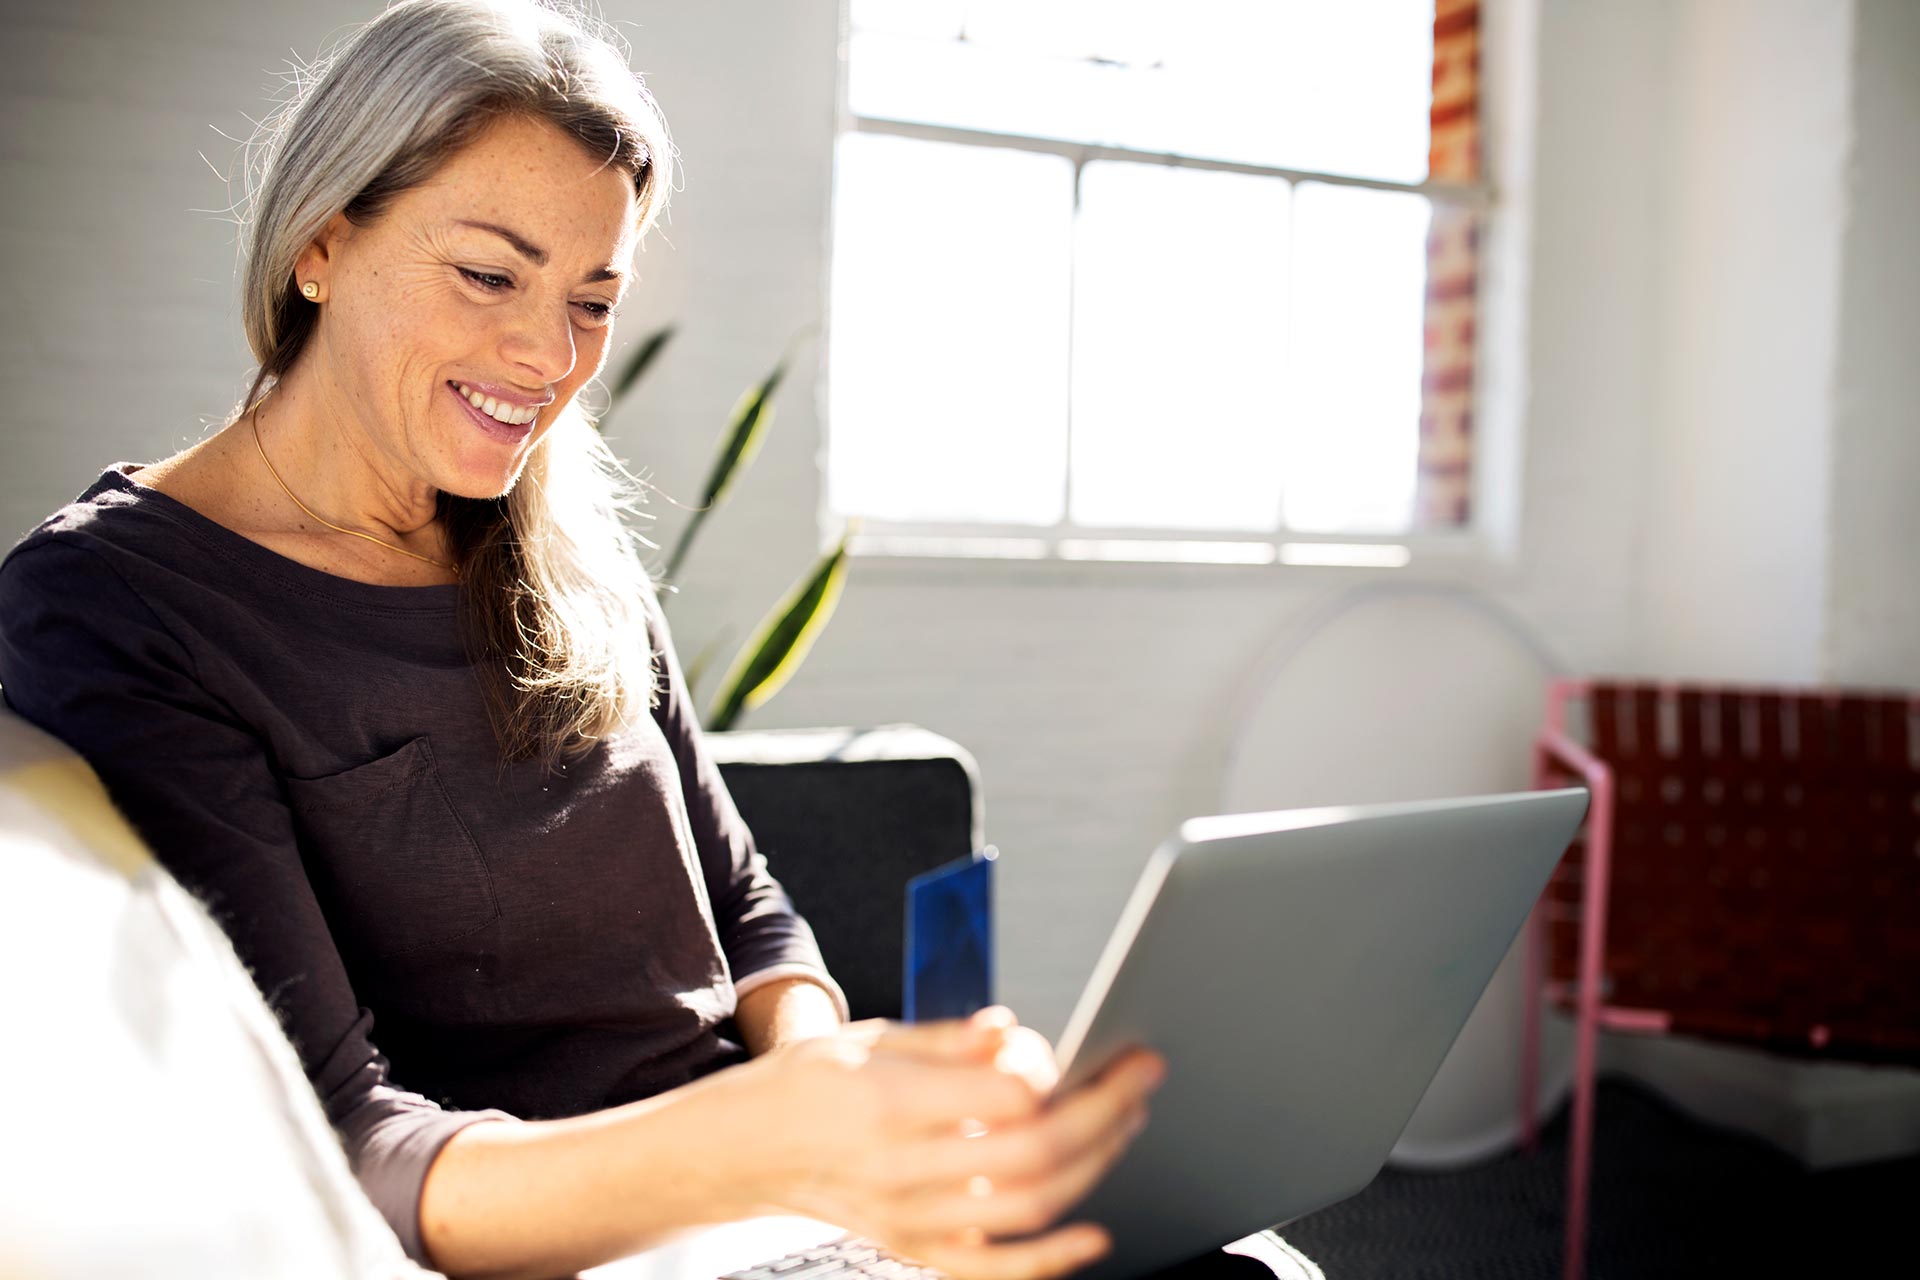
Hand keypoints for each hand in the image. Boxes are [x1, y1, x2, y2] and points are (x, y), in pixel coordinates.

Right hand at [720, 1006, 1165, 1279]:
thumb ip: (945, 1039)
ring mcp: (910, 1218)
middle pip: (1032, 1152)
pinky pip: (993, 1270)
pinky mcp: (913, 1248)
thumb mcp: (866, 1036)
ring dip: (1092, 1166)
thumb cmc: (804, 1086)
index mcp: (888, 1103)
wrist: (743, 1151)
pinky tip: (1092, 1235)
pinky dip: (1051, 1259)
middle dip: (1103, 1112)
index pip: (1003, 1097)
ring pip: (1026, 1208)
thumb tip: (1009, 1029)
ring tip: (1124, 1123)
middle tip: (1139, 1076)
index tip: (1084, 1047)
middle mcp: (901, 1168)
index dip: (1057, 1072)